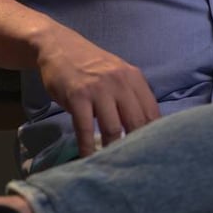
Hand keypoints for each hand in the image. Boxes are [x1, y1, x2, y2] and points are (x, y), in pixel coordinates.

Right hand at [34, 23, 159, 155]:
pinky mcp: (78, 97)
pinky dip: (88, 148)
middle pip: (136, 123)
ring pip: (113, 128)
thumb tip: (146, 128)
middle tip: (133, 165)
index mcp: (134, 78)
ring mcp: (99, 89)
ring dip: (112, 150)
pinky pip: (85, 129)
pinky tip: (88, 159)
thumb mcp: (118, 74)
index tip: (150, 154)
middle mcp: (120, 82)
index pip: (152, 113)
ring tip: (112, 166)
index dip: (153, 137)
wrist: (59, 46)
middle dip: (136, 147)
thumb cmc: (90, 65)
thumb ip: (132, 95)